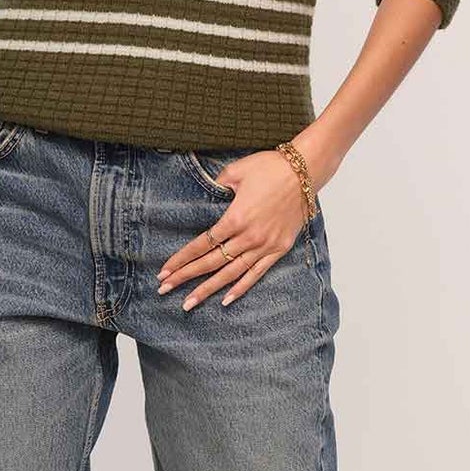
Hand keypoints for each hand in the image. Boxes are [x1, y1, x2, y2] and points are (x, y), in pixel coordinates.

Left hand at [157, 150, 315, 310]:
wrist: (305, 171)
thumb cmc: (270, 167)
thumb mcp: (236, 171)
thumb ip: (217, 186)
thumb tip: (207, 194)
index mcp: (235, 219)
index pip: (201, 245)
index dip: (181, 259)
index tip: (164, 271)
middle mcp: (248, 237)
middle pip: (211, 263)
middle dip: (186, 277)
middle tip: (164, 290)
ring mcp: (265, 246)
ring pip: (231, 274)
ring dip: (208, 289)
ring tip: (189, 303)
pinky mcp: (278, 249)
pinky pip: (256, 273)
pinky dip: (241, 288)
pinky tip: (226, 300)